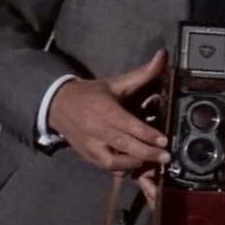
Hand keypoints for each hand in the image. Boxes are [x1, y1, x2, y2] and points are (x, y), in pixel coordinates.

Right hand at [48, 49, 169, 172]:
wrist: (59, 105)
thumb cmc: (92, 93)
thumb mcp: (116, 82)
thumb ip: (143, 73)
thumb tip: (163, 54)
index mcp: (104, 109)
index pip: (128, 125)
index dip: (146, 134)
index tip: (163, 141)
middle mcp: (96, 129)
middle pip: (123, 145)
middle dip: (146, 153)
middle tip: (165, 157)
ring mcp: (90, 145)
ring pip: (112, 162)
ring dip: (134, 164)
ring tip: (153, 164)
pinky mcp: (87, 156)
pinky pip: (105, 167)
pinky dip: (121, 169)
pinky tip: (136, 167)